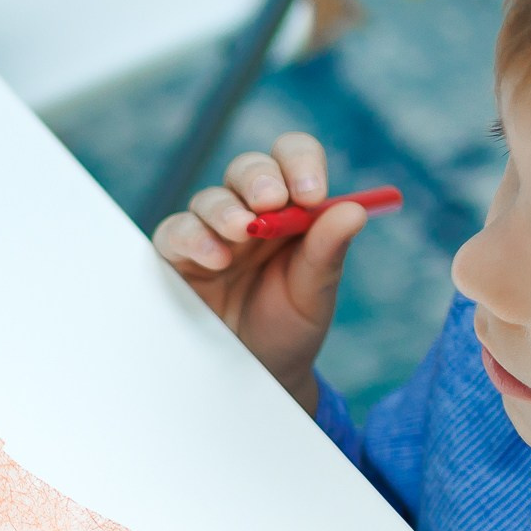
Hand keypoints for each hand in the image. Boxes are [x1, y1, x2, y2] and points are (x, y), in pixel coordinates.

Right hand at [151, 132, 367, 410]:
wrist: (255, 372)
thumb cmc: (289, 327)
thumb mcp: (316, 294)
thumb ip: (328, 252)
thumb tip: (354, 210)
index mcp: (291, 209)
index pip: (292, 159)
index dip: (299, 163)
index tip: (311, 194)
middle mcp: (250, 212)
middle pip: (248, 169)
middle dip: (259, 179)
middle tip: (271, 202)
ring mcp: (211, 232)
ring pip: (211, 198)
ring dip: (226, 210)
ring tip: (242, 232)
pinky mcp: (178, 256)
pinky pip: (176, 231)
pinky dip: (193, 237)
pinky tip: (215, 258)